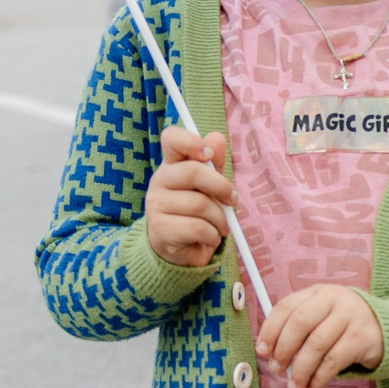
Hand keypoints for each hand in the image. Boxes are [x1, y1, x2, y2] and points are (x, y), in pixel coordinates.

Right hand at [144, 127, 232, 267]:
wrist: (181, 250)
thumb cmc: (198, 212)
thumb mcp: (210, 186)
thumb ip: (215, 164)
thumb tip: (217, 137)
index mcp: (172, 164)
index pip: (171, 139)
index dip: (190, 141)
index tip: (209, 154)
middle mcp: (159, 181)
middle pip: (192, 172)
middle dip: (221, 187)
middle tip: (233, 200)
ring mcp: (156, 205)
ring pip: (199, 204)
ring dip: (220, 218)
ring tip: (221, 226)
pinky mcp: (160, 229)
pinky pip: (197, 228)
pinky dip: (213, 235)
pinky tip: (211, 238)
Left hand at [257, 284, 384, 387]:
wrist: (387, 327)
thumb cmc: (344, 325)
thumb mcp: (322, 316)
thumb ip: (297, 328)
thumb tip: (269, 353)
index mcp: (318, 292)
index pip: (286, 307)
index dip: (270, 330)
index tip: (262, 351)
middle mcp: (335, 299)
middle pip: (300, 323)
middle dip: (283, 350)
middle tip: (277, 369)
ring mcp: (351, 316)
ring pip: (316, 346)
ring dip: (300, 371)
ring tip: (295, 386)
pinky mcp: (362, 337)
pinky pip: (333, 362)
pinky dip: (318, 379)